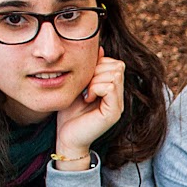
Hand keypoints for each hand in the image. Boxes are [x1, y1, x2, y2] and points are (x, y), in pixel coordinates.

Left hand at [53, 49, 124, 165]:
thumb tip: (99, 49)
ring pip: (114, 74)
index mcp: (113, 90)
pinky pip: (109, 87)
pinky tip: (88, 98)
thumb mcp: (78, 85)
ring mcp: (118, 105)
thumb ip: (90, 69)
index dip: (99, 65)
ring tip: (86, 93)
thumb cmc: (69, 113)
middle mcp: (119, 97)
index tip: (85, 81)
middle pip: (118, 66)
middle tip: (85, 87)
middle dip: (98, 70)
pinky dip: (96, 88)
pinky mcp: (114, 113)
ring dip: (95, 80)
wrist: (66, 137)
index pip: (116, 63)